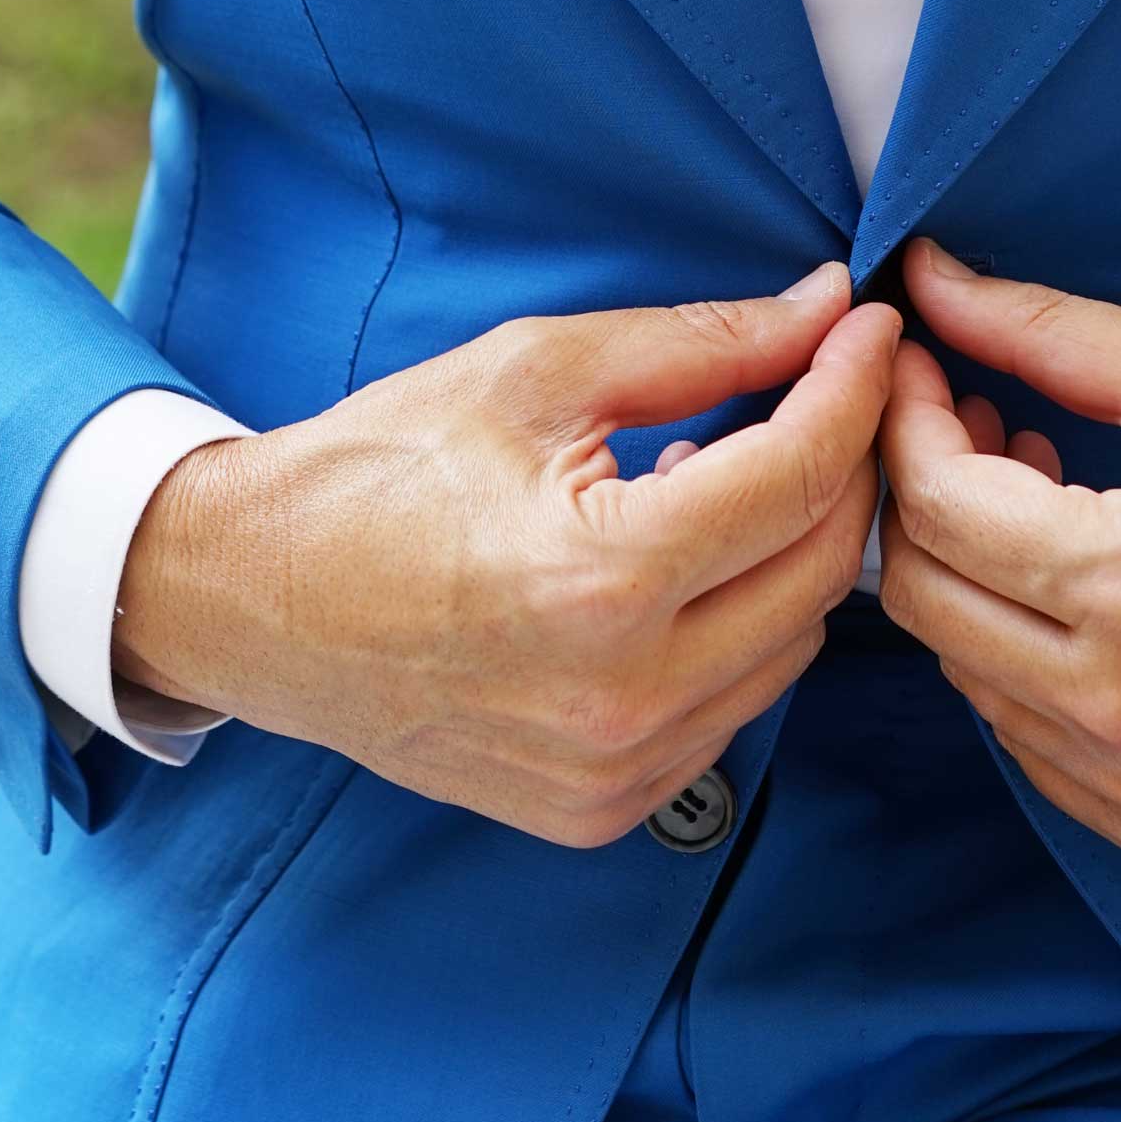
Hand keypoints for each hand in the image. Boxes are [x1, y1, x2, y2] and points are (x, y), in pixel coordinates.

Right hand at [113, 265, 897, 842]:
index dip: (853, 386)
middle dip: (842, 466)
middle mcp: (624, 696)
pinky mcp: (601, 810)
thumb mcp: (536, 372)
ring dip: (789, 554)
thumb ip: (700, 344)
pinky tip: (675, 569)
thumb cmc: (377, 470)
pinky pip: (732, 709)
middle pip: (824, 569)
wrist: (251, 601)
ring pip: (793, 646)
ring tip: (722, 478)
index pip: (799, 475)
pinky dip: (736, 631)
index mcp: (604, 579)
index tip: (869, 328)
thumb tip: (824, 310)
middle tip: (824, 391)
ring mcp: (615, 769)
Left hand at [878, 244, 1120, 862]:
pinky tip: (1083, 598)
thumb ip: (1045, 330)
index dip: (908, 421)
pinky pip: (1028, 743)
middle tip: (978, 430)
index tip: (925, 368)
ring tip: (1045, 503)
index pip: (936, 507)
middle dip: (925, 499)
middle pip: (922, 600)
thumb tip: (926, 277)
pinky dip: (1026, 664)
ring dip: (977, 580)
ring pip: (966, 673)